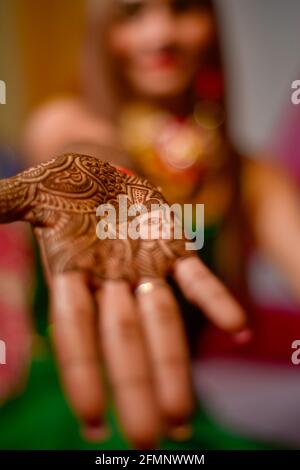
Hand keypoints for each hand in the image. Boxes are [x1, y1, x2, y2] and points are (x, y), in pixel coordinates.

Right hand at [0, 153, 246, 447]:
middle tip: (148, 439)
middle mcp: (110, 280)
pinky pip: (197, 279)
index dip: (82, 373)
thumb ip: (3, 206)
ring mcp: (144, 267)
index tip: (93, 421)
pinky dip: (217, 301)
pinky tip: (238, 330)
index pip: (75, 331)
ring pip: (161, 321)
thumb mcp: (32, 194)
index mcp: (71, 274)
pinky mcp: (172, 249)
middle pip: (122, 339)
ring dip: (173, 364)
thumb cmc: (64, 186)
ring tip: (184, 416)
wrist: (103, 168)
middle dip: (134, 385)